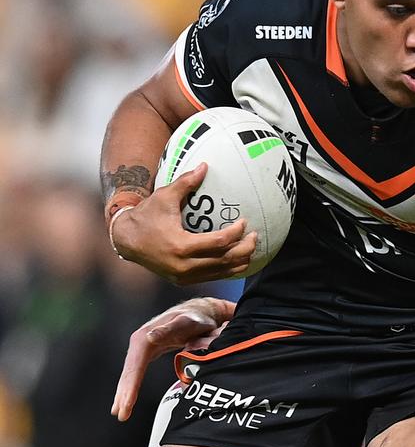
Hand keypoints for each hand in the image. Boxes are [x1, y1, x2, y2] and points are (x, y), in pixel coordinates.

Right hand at [111, 163, 257, 283]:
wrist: (127, 240)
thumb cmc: (147, 216)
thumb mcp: (164, 196)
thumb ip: (186, 182)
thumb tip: (205, 166)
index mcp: (181, 246)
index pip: (219, 243)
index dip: (236, 233)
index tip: (244, 221)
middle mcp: (184, 266)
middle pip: (225, 261)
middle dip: (245, 249)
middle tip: (255, 236)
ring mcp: (184, 277)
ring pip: (221, 273)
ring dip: (240, 261)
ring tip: (251, 247)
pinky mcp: (184, 281)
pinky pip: (212, 276)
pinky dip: (228, 269)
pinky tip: (237, 258)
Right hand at [112, 296, 234, 419]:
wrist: (200, 312)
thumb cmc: (196, 319)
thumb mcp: (186, 322)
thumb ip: (169, 329)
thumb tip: (149, 337)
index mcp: (147, 335)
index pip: (135, 365)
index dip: (131, 385)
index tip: (127, 403)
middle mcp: (141, 340)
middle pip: (129, 371)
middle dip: (124, 393)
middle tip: (121, 414)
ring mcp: (143, 347)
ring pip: (130, 373)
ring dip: (123, 393)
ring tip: (119, 413)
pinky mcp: (147, 352)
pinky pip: (136, 372)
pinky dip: (130, 387)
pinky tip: (125, 401)